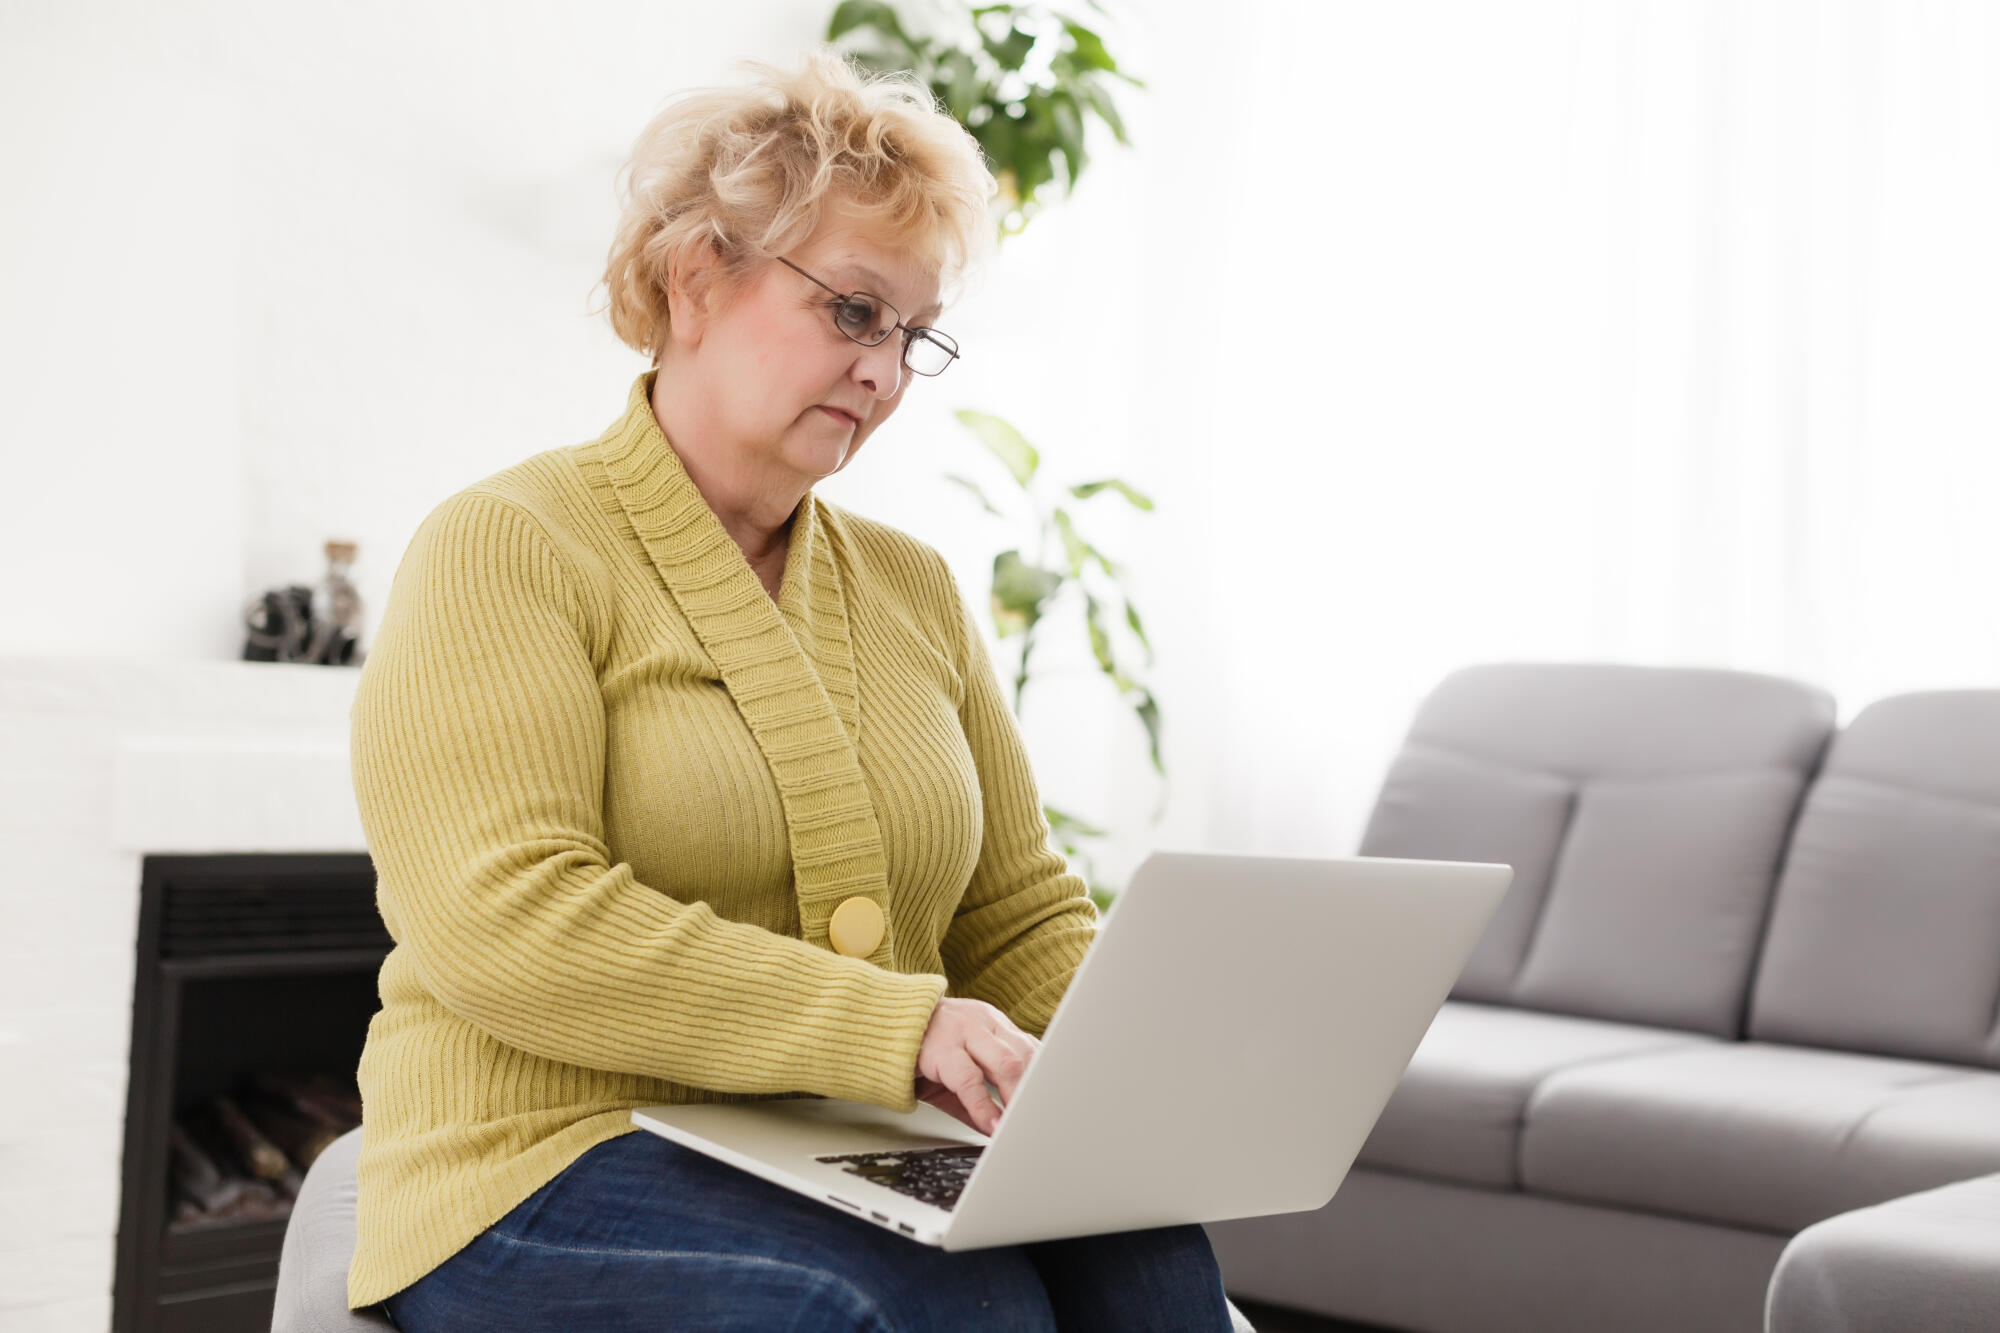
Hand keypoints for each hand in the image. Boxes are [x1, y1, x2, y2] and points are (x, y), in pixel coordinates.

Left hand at [913, 997, 1039, 1136]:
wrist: (908, 1015)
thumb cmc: (914, 1053)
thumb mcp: (928, 1086)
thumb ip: (961, 1108)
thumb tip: (989, 1130)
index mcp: (940, 1044)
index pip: (968, 1079)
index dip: (985, 1108)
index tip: (998, 1129)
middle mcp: (966, 1026)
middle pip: (1004, 1061)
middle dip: (1018, 1094)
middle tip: (1023, 1120)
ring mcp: (986, 1019)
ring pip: (1022, 1049)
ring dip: (1033, 1080)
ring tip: (1034, 1105)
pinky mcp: (1000, 1018)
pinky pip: (1026, 1041)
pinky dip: (1036, 1064)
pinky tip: (1040, 1082)